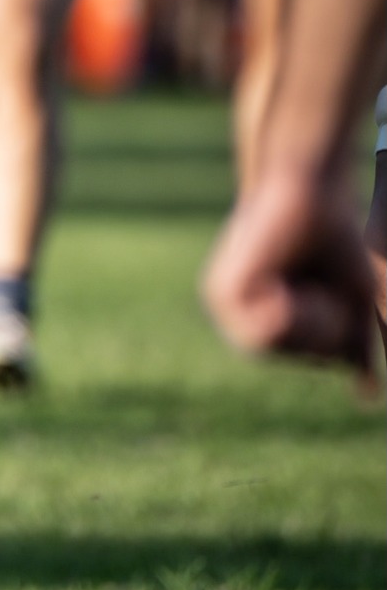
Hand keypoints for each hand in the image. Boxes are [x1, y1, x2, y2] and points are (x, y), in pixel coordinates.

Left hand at [202, 162, 379, 372]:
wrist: (311, 192)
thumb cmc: (333, 239)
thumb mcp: (352, 298)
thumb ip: (353, 346)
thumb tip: (367, 397)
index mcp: (266, 322)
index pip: (318, 356)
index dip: (340, 326)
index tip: (327, 285)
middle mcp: (239, 317)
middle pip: (302, 356)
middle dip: (328, 323)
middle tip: (316, 280)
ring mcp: (226, 307)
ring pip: (286, 348)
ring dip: (314, 315)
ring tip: (302, 278)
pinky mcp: (222, 293)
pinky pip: (272, 330)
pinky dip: (294, 308)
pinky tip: (282, 278)